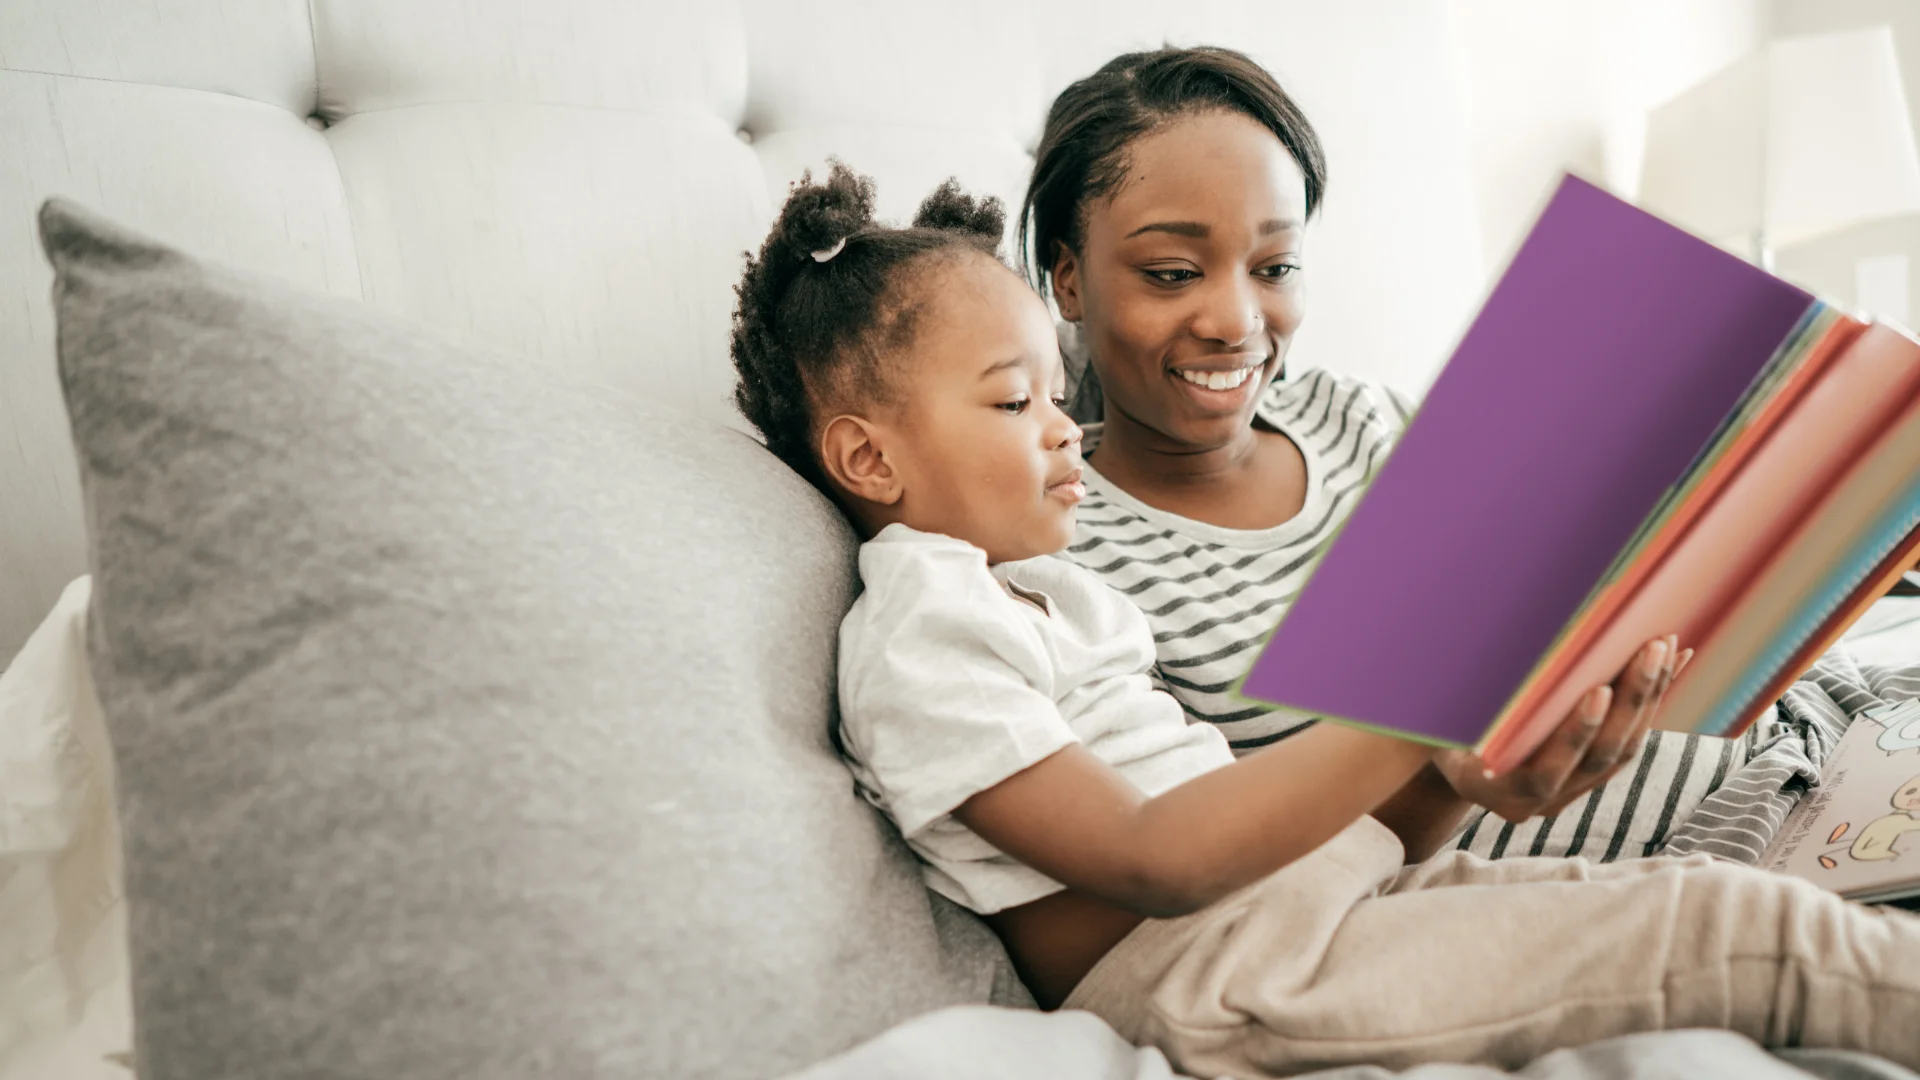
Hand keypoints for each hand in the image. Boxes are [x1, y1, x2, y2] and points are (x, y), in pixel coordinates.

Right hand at [1433, 636, 1690, 822]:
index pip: (1546, 773)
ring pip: (1622, 751)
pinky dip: (1652, 700)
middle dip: (1631, 702)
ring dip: (1648, 697)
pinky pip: (1630, 739)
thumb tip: (1443, 666)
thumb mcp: (1435, 728)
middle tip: (1651, 650)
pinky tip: (1674, 662)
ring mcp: (1571, 792)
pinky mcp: (1590, 775)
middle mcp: (1541, 802)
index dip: (1574, 735)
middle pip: (1600, 759)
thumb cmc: (1435, 737)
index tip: (1598, 691)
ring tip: (1665, 647)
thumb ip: (1451, 714)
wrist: (1452, 766)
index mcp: (1498, 794)